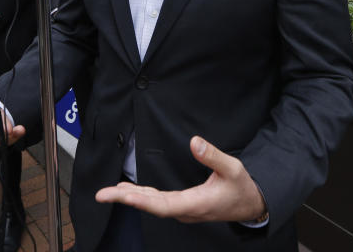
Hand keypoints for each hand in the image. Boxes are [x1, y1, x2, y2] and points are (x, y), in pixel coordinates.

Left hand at [95, 136, 266, 223]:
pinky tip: (129, 191)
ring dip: (130, 197)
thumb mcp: (233, 168)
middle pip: (151, 206)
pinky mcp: (182, 206)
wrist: (251, 205)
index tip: (123, 195)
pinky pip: (157, 202)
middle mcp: (185, 210)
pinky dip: (141, 196)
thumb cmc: (242, 188)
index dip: (142, 201)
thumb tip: (194, 141)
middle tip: (102, 194)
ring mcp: (183, 209)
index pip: (164, 205)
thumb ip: (213, 156)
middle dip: (125, 199)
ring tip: (109, 192)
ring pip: (152, 205)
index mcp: (196, 204)